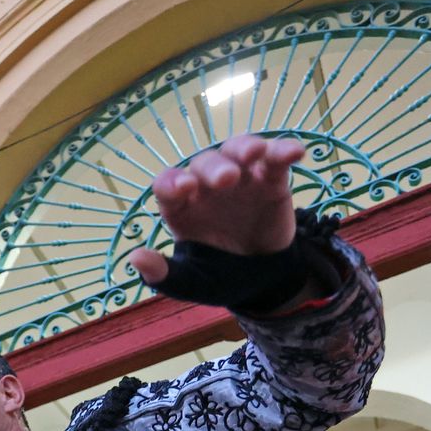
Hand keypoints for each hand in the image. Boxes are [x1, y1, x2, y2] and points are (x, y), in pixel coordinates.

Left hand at [127, 135, 304, 284]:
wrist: (262, 282)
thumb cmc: (220, 275)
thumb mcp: (191, 282)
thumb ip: (164, 275)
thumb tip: (135, 258)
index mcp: (182, 206)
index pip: (168, 184)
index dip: (172, 182)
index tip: (183, 188)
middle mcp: (207, 186)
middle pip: (205, 163)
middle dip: (214, 168)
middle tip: (226, 179)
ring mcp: (240, 179)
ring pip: (236, 151)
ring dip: (244, 147)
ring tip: (253, 153)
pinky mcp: (270, 179)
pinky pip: (274, 159)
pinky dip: (283, 151)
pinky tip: (295, 152)